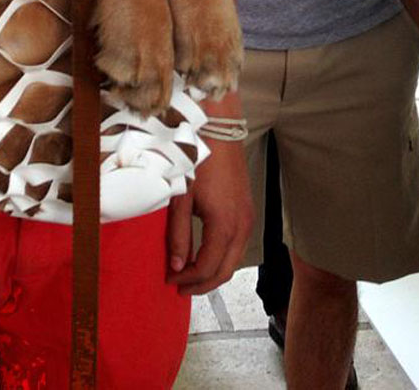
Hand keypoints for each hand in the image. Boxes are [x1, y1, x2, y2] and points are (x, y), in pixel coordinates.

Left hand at [166, 138, 253, 295]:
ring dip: (213, 271)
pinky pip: (238, 245)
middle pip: (225, 271)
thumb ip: (178, 234)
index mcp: (224, 225)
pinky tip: (204, 252)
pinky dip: (222, 256)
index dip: (188, 280)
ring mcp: (248, 218)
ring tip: (189, 272)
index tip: (170, 279)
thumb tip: (177, 264)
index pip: (207, 268)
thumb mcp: (181, 197)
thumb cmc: (198, 158)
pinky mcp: (247, 210)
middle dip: (202, 284)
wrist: (218, 131)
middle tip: (180, 286)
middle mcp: (242, 225)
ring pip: (234, 260)